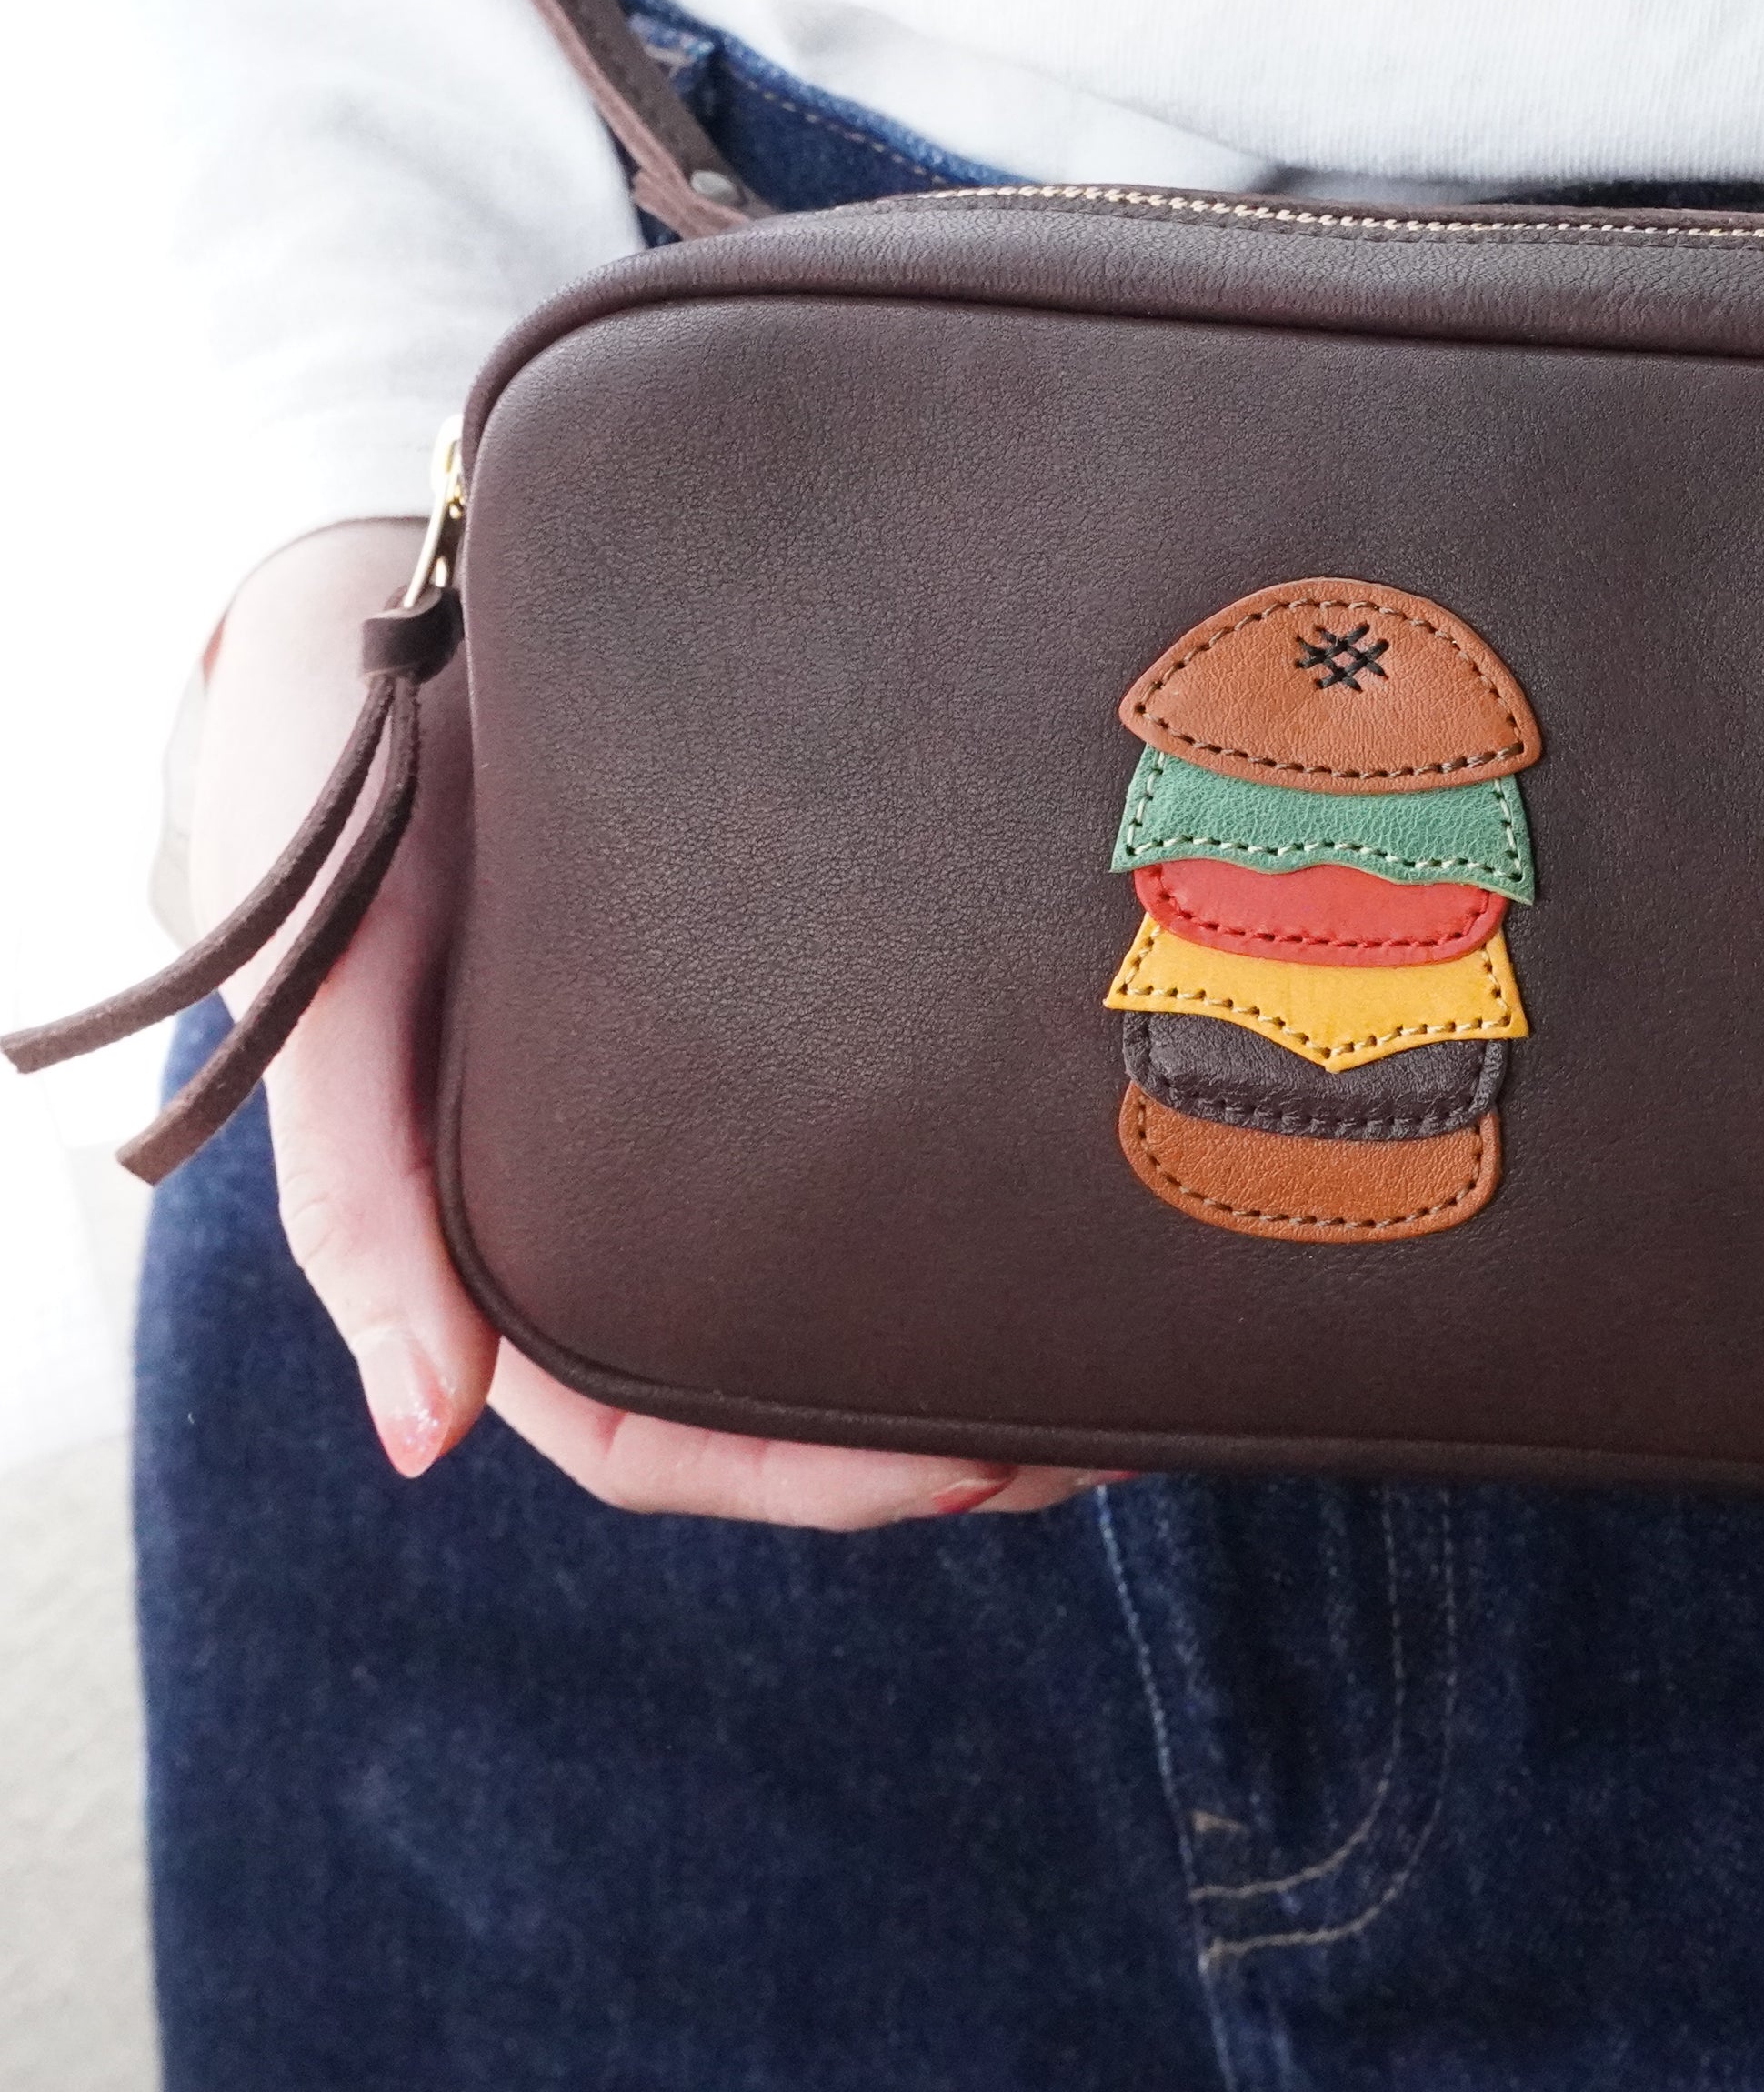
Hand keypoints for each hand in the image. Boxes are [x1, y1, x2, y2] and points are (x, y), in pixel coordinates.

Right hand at [191, 521, 1110, 1525]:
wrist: (381, 611)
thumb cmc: (328, 806)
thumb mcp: (320, 992)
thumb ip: (357, 1207)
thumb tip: (428, 1437)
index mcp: (489, 1227)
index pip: (637, 1435)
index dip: (796, 1480)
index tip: (969, 1471)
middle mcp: (599, 1186)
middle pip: (760, 1386)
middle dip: (919, 1435)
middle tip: (1098, 1432)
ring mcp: (678, 1101)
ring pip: (817, 1282)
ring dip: (955, 1338)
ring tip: (1116, 1349)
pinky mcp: (754, 997)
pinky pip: (851, 1126)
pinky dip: (952, 1185)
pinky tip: (1060, 1178)